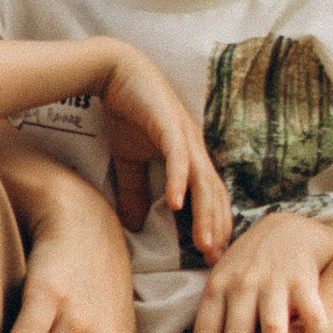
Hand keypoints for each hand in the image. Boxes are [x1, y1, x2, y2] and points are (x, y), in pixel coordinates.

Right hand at [98, 47, 231, 261]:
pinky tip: (176, 204)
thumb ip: (135, 190)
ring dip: (204, 213)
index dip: (213, 225)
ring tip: (205, 242)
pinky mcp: (169, 125)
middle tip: (216, 260)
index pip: (209, 197)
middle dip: (216, 228)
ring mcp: (185, 136)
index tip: (212, 256)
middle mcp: (195, 148)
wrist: (116, 72)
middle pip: (213, 194)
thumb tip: (134, 224)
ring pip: (201, 181)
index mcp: (191, 157)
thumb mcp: (130, 160)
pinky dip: (179, 181)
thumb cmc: (129, 113)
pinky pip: (178, 158)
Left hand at [188, 209, 332, 332]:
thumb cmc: (250, 265)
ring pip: (273, 326)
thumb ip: (215, 316)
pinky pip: (313, 315)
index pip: (207, 327)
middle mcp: (244, 283)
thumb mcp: (224, 280)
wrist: (288, 226)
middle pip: (238, 331)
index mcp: (219, 286)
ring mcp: (275, 281)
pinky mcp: (305, 280)